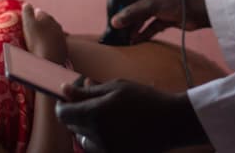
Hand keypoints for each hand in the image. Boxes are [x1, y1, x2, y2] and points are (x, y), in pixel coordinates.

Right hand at [22, 4, 67, 63]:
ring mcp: (61, 37)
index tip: (27, 19)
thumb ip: (27, 12)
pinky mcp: (63, 49)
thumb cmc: (37, 40)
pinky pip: (55, 43)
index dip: (32, 15)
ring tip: (38, 39)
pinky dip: (50, 44)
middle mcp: (57, 25)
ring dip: (47, 33)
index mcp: (48, 18)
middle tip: (32, 29)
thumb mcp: (29, 24)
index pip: (39, 13)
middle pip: (47, 22)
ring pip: (53, 32)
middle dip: (41, 23)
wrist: (50, 60)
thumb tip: (27, 4)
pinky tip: (46, 48)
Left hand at [55, 80, 207, 152]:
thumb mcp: (116, 87)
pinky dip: (100, 139)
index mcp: (94, 114)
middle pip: (72, 126)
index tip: (70, 99)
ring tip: (108, 117)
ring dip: (87, 128)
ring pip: (83, 139)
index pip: (63, 114)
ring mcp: (104, 149)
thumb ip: (88, 91)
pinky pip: (96, 148)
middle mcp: (96, 135)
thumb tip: (64, 90)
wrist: (171, 122)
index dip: (63, 105)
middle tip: (95, 102)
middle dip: (78, 114)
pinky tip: (117, 128)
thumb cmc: (144, 99)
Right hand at [110, 0, 209, 43]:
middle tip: (116, 30)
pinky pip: (150, 26)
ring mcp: (159, 6)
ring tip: (125, 38)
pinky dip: (144, 33)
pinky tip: (136, 40)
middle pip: (134, 7)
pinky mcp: (165, 17)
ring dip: (135, 28)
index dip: (120, 4)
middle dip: (127, 19)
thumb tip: (114, 22)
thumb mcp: (151, 6)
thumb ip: (132, 14)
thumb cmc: (177, 1)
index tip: (111, 15)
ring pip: (142, 18)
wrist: (199, 12)